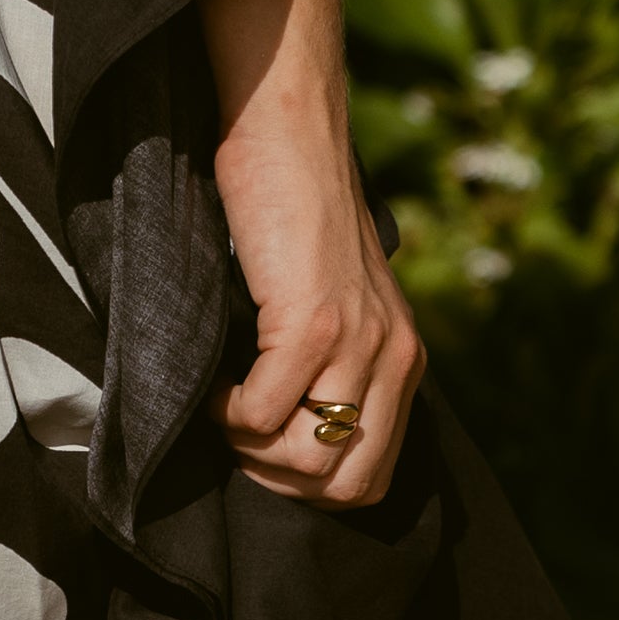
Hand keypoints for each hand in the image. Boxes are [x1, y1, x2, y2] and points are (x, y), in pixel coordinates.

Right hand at [213, 87, 424, 505]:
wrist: (289, 133)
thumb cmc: (295, 210)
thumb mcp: (340, 295)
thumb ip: (339, 356)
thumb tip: (293, 426)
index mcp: (404, 356)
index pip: (375, 476)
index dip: (313, 486)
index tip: (268, 452)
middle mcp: (393, 356)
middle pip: (346, 485)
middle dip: (280, 480)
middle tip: (240, 441)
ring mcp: (356, 342)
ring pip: (305, 460)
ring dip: (250, 448)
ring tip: (226, 404)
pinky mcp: (311, 322)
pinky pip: (262, 413)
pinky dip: (227, 412)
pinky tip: (215, 378)